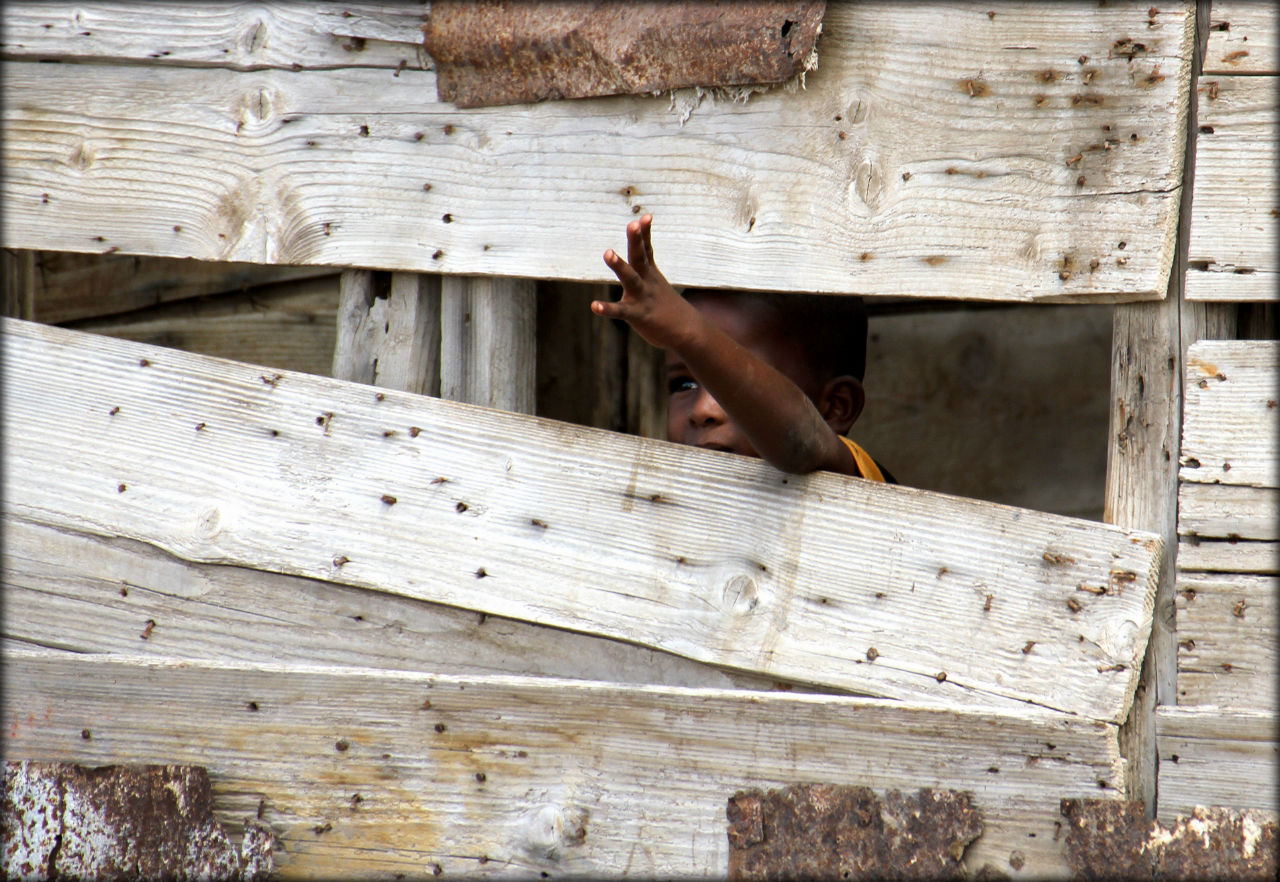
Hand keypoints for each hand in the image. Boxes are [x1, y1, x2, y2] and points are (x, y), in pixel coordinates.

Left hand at [594, 214, 697, 348]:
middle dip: (635, 240)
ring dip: (619, 265)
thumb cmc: (668, 308)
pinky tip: (594, 306)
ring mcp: (642, 297)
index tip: (646, 216)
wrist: (687, 332)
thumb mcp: (657, 285)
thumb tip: (645, 261)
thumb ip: (646, 272)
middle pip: (640, 257)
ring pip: (630, 278)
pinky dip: (607, 308)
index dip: (645, 233)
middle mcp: (647, 282)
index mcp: (650, 274)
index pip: (648, 249)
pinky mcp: (637, 314)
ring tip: (608, 252)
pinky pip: (620, 311)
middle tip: (632, 224)